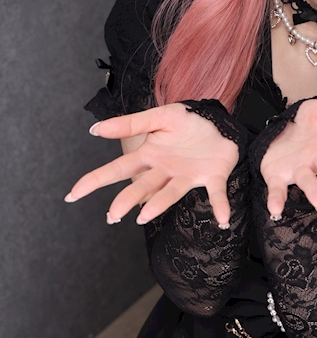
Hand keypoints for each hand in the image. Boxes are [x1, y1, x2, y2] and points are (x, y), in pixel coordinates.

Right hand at [65, 104, 239, 226]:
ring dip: (159, 205)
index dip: (95, 181)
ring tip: (143, 216)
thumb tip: (95, 129)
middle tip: (113, 214)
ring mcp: (189, 176)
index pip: (118, 169)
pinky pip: (216, 194)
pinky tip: (222, 220)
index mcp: (151, 155)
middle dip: (126, 200)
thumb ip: (130, 124)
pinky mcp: (213, 177)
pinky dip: (220, 207)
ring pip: (171, 193)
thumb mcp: (159, 116)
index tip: (73, 194)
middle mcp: (166, 171)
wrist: (219, 121)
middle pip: (142, 187)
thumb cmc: (187, 121)